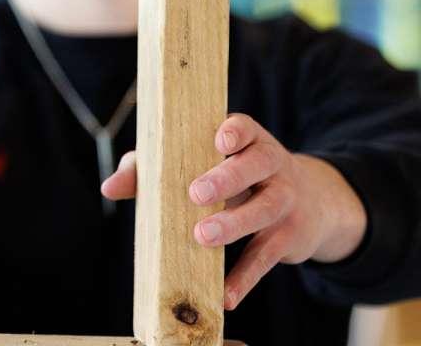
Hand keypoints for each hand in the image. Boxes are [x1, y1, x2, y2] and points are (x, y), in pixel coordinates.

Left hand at [101, 114, 366, 309]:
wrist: (312, 203)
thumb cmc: (231, 175)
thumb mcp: (198, 163)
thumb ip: (150, 168)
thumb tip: (108, 187)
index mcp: (248, 139)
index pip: (244, 126)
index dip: (234, 131)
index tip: (218, 141)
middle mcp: (272, 164)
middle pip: (256, 165)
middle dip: (227, 178)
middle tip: (196, 193)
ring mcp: (286, 199)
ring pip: (265, 208)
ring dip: (234, 223)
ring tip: (202, 236)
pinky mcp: (290, 236)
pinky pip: (267, 256)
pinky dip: (245, 277)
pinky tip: (225, 295)